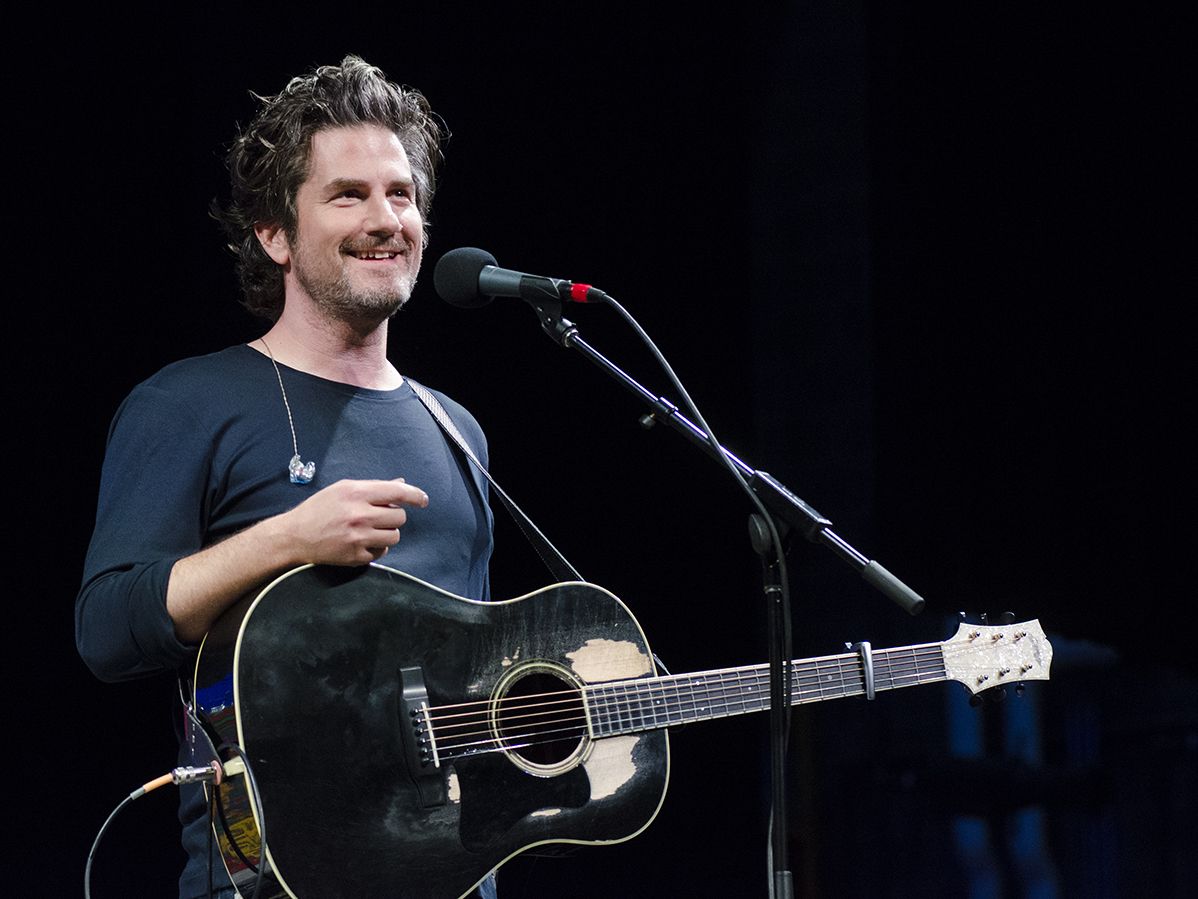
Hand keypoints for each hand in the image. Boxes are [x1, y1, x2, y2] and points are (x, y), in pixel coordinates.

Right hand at [281, 477, 429, 565]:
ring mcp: (359, 537)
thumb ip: (373, 487)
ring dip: (388, 532)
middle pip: (399, 516)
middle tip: (377, 516)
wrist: (295, 536)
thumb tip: (401, 484)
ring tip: (370, 529)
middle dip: (392, 516)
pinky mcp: (356, 556)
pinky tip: (362, 541)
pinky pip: (383, 551)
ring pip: (395, 535)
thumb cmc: (319, 509)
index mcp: (356, 493)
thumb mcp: (343, 489)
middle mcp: (359, 515)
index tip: (423, 500)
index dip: (415, 495)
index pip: (397, 492)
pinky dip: (377, 547)